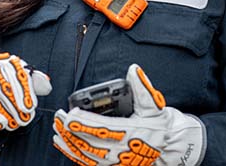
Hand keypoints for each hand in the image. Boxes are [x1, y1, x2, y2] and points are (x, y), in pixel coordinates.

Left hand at [52, 64, 205, 165]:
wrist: (168, 148)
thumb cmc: (158, 125)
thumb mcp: (154, 105)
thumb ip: (143, 88)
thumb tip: (134, 70)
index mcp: (132, 132)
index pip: (104, 128)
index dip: (85, 121)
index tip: (71, 114)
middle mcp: (122, 149)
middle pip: (91, 142)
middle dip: (72, 130)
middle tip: (58, 119)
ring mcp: (116, 160)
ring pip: (88, 154)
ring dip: (70, 142)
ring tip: (57, 130)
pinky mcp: (112, 165)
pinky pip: (89, 163)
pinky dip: (74, 154)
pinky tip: (64, 145)